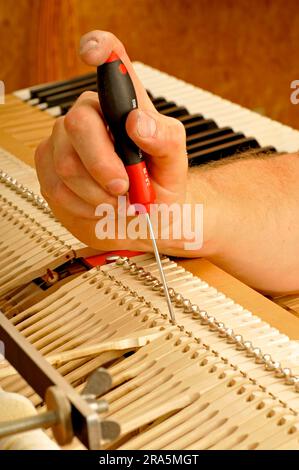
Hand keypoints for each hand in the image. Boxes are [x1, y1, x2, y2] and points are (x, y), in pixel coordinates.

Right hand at [35, 30, 189, 253]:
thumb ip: (164, 140)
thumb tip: (137, 122)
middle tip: (123, 186)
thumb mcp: (174, 168)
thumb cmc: (157, 192)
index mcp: (125, 106)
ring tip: (114, 199)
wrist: (138, 225)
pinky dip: (83, 205)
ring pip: (66, 163)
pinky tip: (97, 204)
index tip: (91, 54)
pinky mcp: (48, 164)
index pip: (111, 61)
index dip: (98, 47)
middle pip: (79, 123)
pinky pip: (57, 185)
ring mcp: (64, 139)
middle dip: (103, 165)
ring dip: (97, 192)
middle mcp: (92, 114)